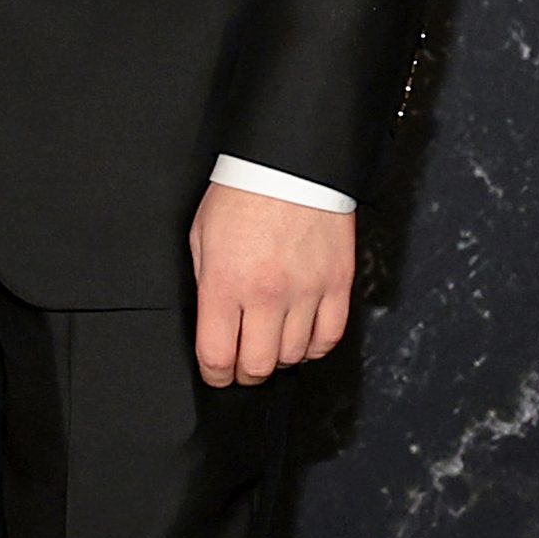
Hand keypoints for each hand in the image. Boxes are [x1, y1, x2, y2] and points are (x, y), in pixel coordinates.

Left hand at [188, 182, 354, 388]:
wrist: (289, 164)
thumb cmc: (242, 192)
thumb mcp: (202, 235)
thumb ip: (206, 283)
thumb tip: (211, 321)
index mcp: (226, 282)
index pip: (217, 355)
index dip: (214, 374)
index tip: (215, 372)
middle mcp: (267, 294)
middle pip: (257, 366)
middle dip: (244, 373)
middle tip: (241, 364)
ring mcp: (306, 292)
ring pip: (294, 356)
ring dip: (278, 358)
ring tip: (270, 344)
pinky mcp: (336, 284)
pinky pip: (329, 337)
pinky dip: (314, 347)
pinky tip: (302, 338)